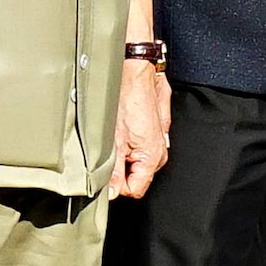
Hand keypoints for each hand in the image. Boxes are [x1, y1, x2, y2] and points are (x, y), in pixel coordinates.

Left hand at [110, 59, 171, 197]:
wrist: (135, 72)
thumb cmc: (127, 98)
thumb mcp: (114, 140)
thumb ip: (114, 172)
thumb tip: (112, 193)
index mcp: (153, 158)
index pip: (135, 190)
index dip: (117, 186)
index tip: (105, 174)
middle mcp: (159, 152)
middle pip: (135, 176)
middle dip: (119, 168)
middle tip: (109, 147)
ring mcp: (158, 140)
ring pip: (135, 161)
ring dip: (122, 153)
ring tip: (116, 134)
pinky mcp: (154, 131)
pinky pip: (138, 146)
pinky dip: (127, 141)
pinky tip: (122, 127)